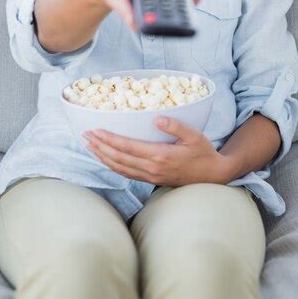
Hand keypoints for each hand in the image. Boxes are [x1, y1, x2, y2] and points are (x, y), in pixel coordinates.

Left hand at [82, 116, 229, 186]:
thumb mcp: (194, 135)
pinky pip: (127, 173)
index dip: (109, 139)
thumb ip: (175, 126)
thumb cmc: (203, 153)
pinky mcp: (151, 180)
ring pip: (120, 168)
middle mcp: (152, 168)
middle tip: (85, 135)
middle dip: (99, 147)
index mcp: (160, 156)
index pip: (127, 147)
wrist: (213, 175)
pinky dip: (112, 165)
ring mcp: (150, 176)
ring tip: (89, 146)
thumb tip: (156, 118)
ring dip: (102, 157)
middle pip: (118, 158)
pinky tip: (105, 158)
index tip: (95, 130)